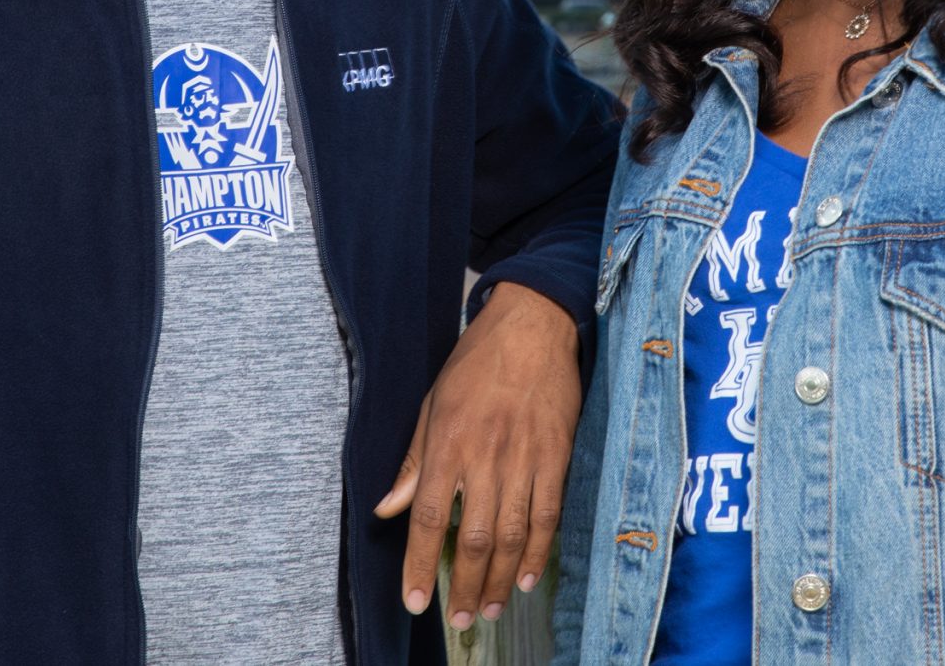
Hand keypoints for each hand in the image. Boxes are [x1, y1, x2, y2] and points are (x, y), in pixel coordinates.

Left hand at [372, 280, 582, 629]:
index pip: (429, 518)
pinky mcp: (557, 456)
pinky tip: (526, 578)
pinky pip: (549, 515)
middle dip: (464, 585)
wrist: (533, 326)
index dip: (420, 565)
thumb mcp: (432, 403)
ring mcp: (525, 458)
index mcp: (448, 442)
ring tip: (488, 609)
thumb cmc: (476, 363)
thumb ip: (413, 462)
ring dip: (499, 580)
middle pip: (475, 538)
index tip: (415, 601)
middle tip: (458, 618)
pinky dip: (538, 553)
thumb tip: (387, 510)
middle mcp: (485, 456)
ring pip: (513, 535)